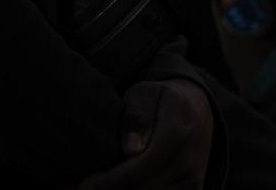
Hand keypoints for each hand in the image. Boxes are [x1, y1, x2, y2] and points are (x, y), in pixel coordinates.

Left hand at [73, 78, 213, 189]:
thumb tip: (130, 150)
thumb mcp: (146, 94)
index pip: (141, 165)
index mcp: (177, 132)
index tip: (83, 185)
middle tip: (78, 188)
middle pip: (144, 188)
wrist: (197, 110)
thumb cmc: (162, 99)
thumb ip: (137, 117)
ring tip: (95, 186)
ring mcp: (193, 180)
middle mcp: (189, 161)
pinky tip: (115, 187)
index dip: (110, 180)